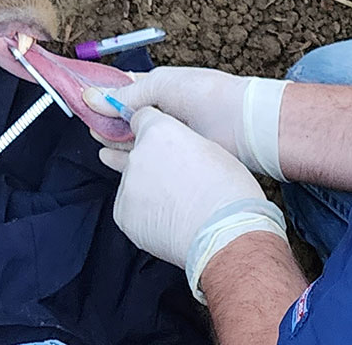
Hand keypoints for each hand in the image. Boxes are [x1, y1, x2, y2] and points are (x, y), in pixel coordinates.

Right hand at [85, 66, 287, 179]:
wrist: (244, 126)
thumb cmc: (207, 96)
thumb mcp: (161, 86)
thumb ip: (126, 96)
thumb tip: (91, 99)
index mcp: (159, 87)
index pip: (125, 91)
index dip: (105, 97)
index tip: (83, 103)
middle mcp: (163, 111)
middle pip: (127, 117)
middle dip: (108, 121)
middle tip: (88, 126)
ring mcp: (169, 136)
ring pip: (134, 139)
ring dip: (115, 140)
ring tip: (97, 142)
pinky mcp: (175, 158)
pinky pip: (146, 158)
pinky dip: (128, 158)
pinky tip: (113, 159)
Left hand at [98, 107, 287, 300]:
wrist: (224, 233)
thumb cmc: (229, 192)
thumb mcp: (213, 150)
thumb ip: (185, 143)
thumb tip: (180, 149)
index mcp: (160, 131)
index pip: (142, 118)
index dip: (153, 130)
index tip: (160, 142)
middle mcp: (138, 154)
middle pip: (138, 153)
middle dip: (153, 163)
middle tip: (177, 181)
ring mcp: (127, 185)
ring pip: (134, 182)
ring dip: (148, 190)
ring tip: (177, 206)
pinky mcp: (123, 214)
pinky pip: (130, 209)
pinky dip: (143, 215)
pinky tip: (167, 221)